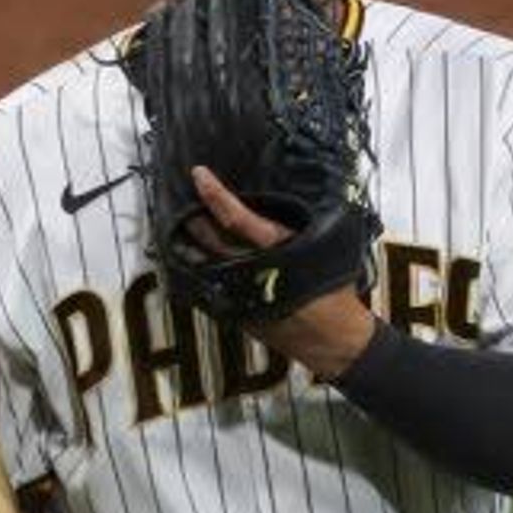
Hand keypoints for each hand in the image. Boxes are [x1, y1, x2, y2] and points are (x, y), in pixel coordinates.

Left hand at [184, 168, 373, 374]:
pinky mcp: (231, 309)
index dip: (214, 194)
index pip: (235, 217)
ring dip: (187, 239)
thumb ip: (298, 225)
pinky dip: (195, 264)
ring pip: (198, 260)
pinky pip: (203, 281)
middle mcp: (249, 270)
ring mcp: (236, 292)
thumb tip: (280, 198)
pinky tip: (190, 252)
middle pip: (206, 237)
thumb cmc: (332, 289)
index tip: (199, 174)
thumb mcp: (325, 247)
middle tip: (182, 193)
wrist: (330, 338)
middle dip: (191, 214)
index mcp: (275, 249)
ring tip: (180, 220)